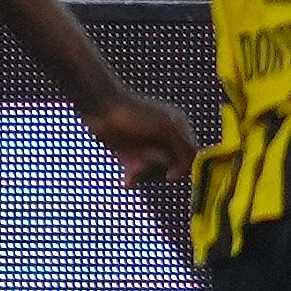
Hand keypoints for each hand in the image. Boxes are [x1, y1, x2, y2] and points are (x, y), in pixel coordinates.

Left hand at [77, 91, 199, 203]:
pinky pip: (137, 174)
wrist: (100, 109)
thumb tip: (182, 174)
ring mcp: (147, 148)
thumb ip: (183, 147)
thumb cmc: (135, 113)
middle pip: (171, 166)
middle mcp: (165, 139)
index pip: (190, 156)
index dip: (181, 167)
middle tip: (143, 163)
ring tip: (132, 169)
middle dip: (157, 169)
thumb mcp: (167, 127)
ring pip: (153, 172)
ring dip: (143, 173)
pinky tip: (128, 181)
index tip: (170, 175)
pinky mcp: (130, 155)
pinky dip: (133, 179)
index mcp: (179, 129)